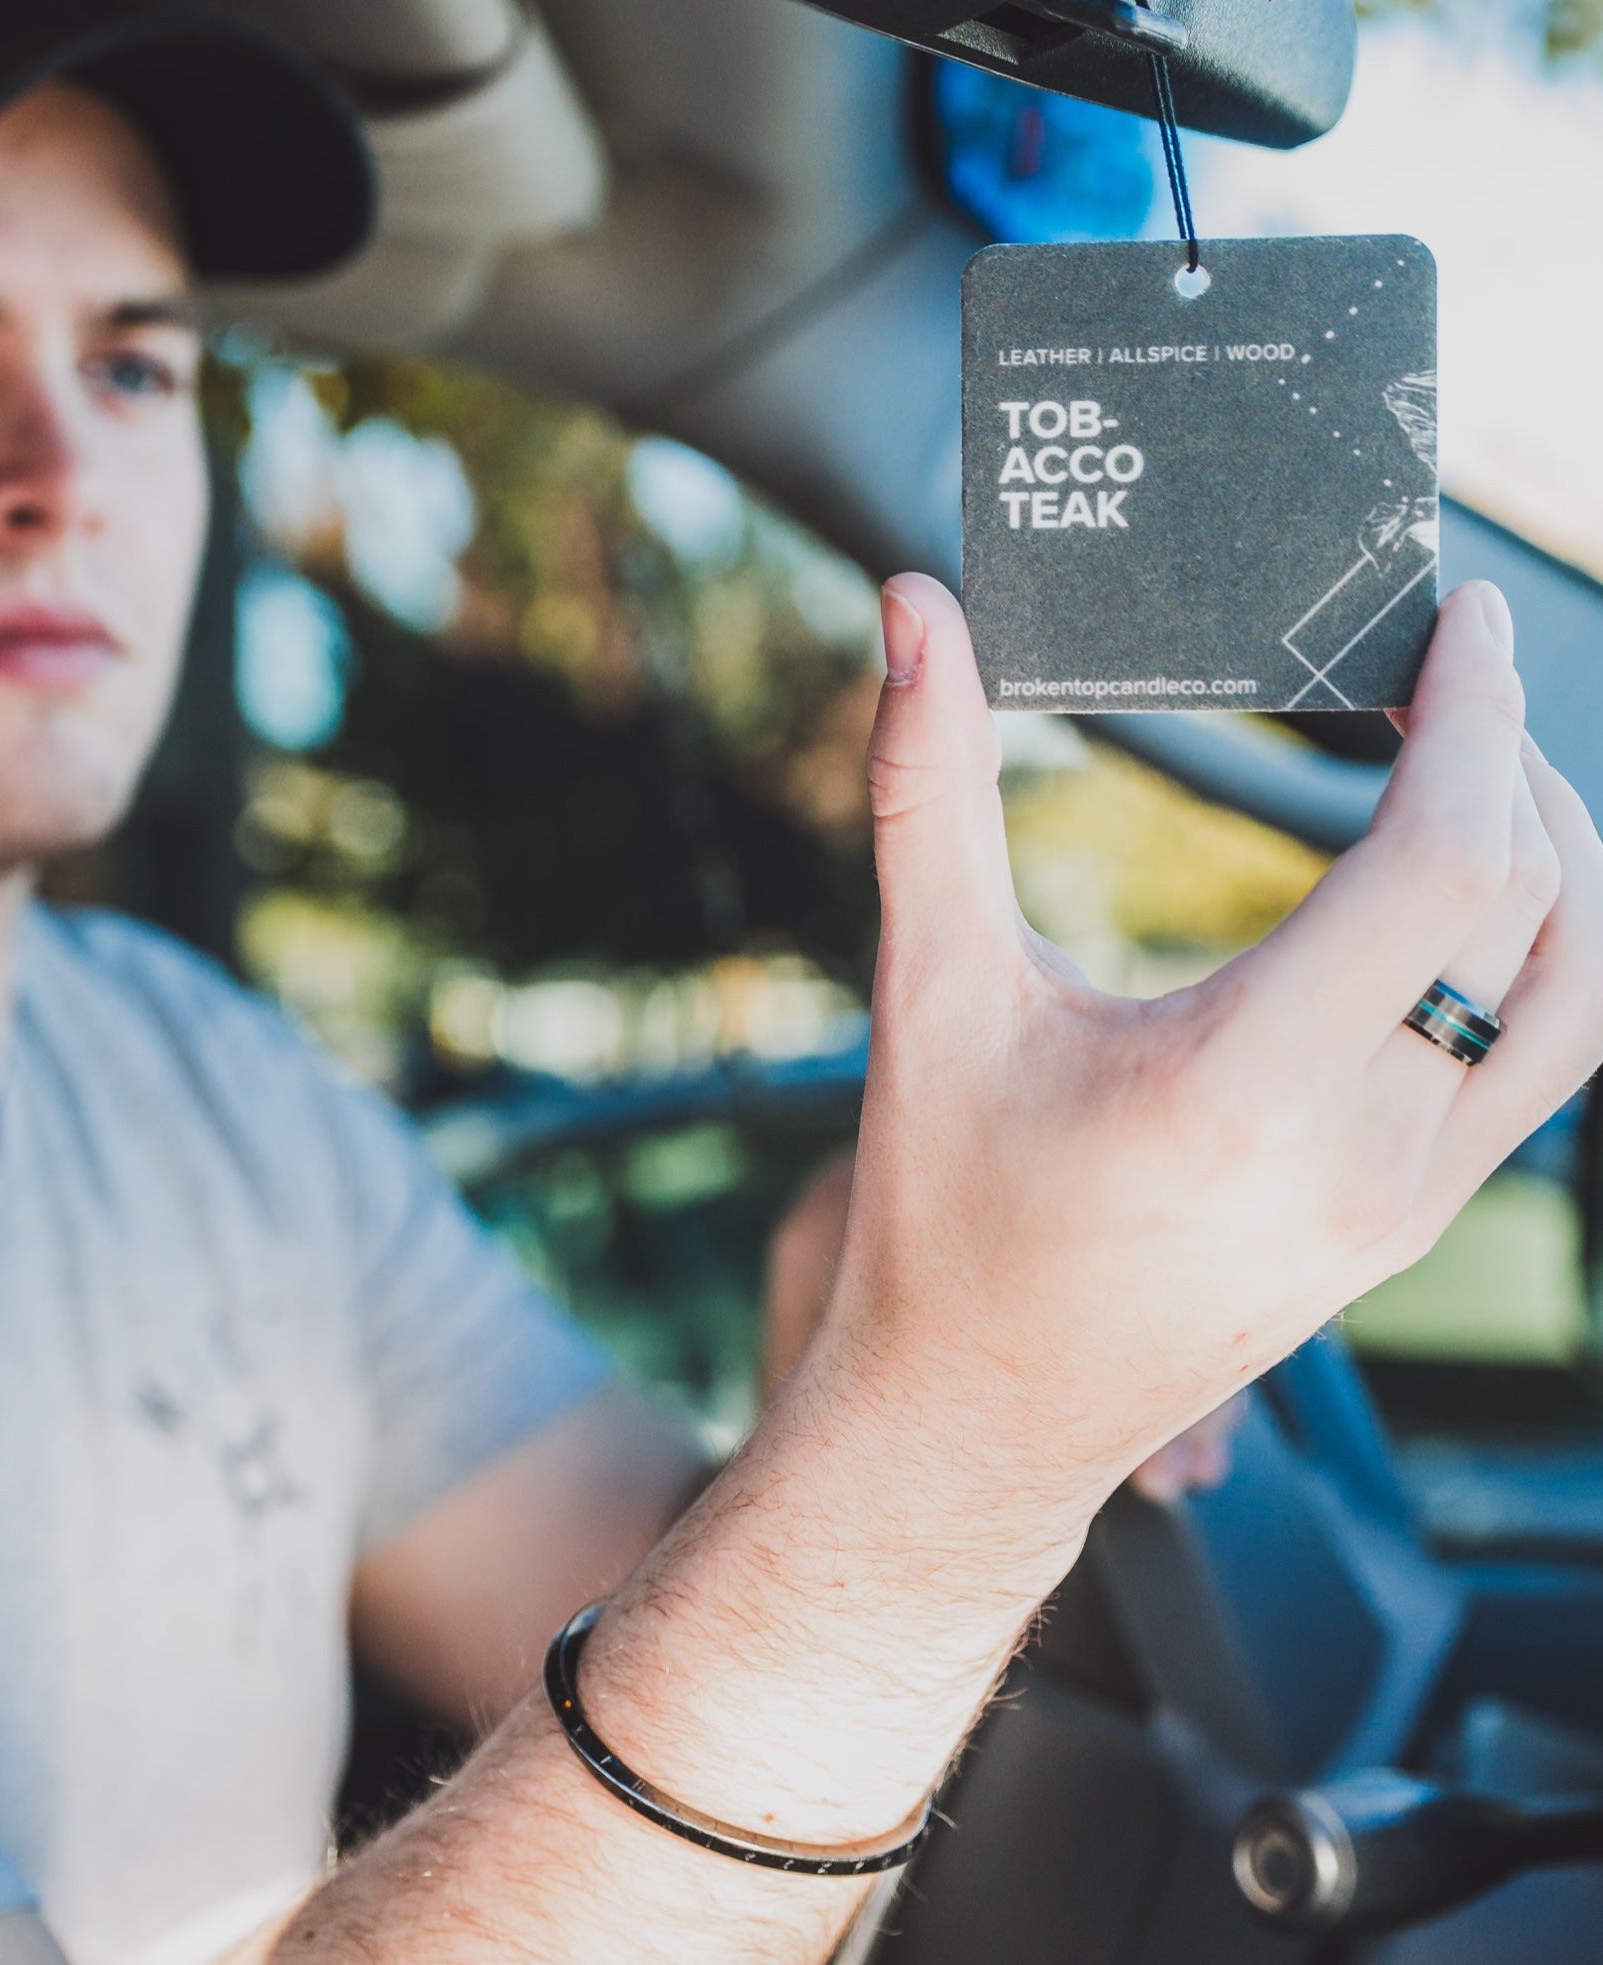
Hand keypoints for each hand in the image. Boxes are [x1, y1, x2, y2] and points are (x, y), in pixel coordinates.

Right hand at [810, 573, 1601, 1522]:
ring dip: (1555, 865)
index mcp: (1244, 1089)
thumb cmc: (942, 1212)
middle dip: (1512, 763)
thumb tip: (912, 612)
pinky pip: (1536, 1068)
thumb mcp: (932, 992)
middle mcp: (1361, 1156)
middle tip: (1450, 672)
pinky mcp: (1407, 1228)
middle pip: (1532, 913)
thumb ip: (928, 788)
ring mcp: (1404, 1205)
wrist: (977, 1411)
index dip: (1474, 717)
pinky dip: (1536, 956)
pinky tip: (1460, 903)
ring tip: (1478, 771)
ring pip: (1573, 999)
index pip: (1446, 866)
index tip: (1464, 622)